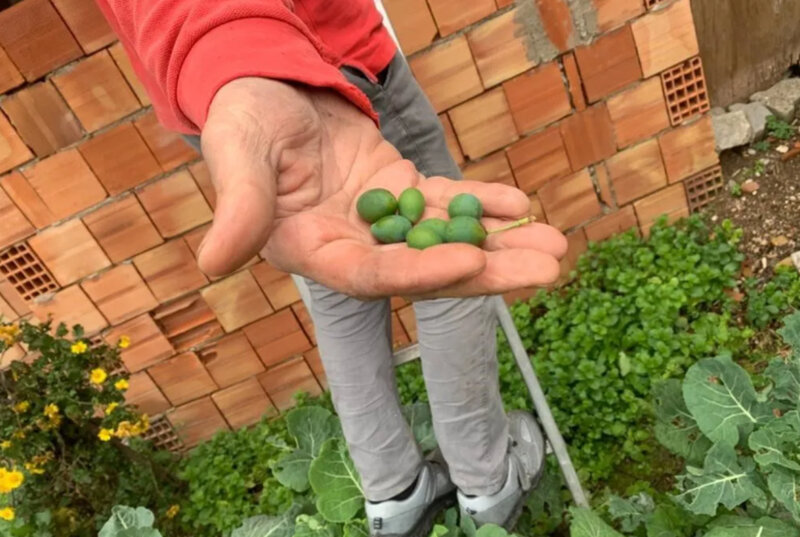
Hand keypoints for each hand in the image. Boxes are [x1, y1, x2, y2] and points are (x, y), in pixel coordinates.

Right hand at [197, 77, 567, 299]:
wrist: (266, 87)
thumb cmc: (244, 117)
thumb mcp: (237, 154)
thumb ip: (237, 207)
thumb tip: (213, 265)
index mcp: (314, 250)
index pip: (373, 274)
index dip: (419, 273)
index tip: (470, 261)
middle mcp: (353, 243)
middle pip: (425, 269)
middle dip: (485, 272)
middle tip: (547, 270)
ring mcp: (381, 219)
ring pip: (445, 238)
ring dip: (500, 242)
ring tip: (555, 245)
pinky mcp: (399, 188)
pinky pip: (444, 199)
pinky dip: (481, 202)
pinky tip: (519, 203)